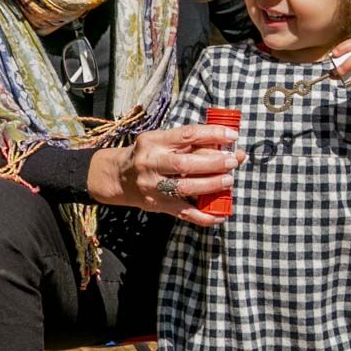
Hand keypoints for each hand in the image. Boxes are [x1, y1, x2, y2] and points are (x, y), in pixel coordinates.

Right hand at [86, 123, 240, 225]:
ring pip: (185, 188)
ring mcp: (152, 186)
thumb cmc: (147, 155)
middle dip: (213, 163)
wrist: (118, 177)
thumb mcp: (161, 142)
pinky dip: (204, 216)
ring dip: (211, 185)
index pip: (186, 135)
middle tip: (232, 162)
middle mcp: (150, 163)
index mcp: (153, 141)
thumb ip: (190, 144)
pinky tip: (220, 215)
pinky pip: (183, 212)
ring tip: (228, 181)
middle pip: (185, 164)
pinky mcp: (157, 205)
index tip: (232, 136)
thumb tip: (229, 148)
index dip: (212, 134)